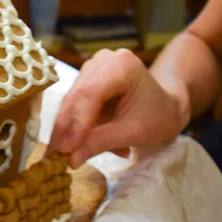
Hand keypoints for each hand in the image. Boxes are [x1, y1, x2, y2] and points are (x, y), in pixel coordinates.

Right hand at [49, 49, 189, 167]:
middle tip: (54, 157)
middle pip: (75, 98)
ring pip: (71, 104)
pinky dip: (78, 128)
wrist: (167, 107)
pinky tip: (89, 141)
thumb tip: (70, 160)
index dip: (75, 123)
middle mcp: (102, 61)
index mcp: (122, 65)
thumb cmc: (158, 117)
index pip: (90, 94)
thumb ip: (100, 143)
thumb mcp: (133, 133)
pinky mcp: (85, 81)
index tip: (64, 150)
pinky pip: (74, 108)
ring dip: (73, 131)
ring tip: (82, 153)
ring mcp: (91, 69)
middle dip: (66, 130)